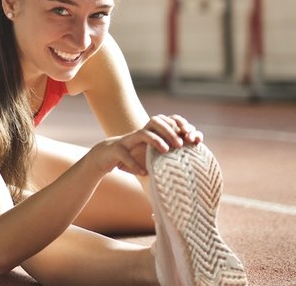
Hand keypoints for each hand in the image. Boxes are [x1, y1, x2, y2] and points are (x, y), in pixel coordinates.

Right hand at [85, 115, 203, 175]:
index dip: (179, 126)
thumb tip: (187, 164)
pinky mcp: (116, 150)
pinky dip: (135, 164)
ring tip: (165, 150)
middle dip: (170, 132)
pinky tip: (144, 173)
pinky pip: (125, 155)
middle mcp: (138, 133)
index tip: (191, 137)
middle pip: (156, 122)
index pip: (166, 121)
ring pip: (143, 134)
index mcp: (148, 133)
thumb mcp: (148, 155)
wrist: (104, 157)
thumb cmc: (130, 157)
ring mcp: (127, 141)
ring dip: (155, 141)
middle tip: (180, 145)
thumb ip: (163, 157)